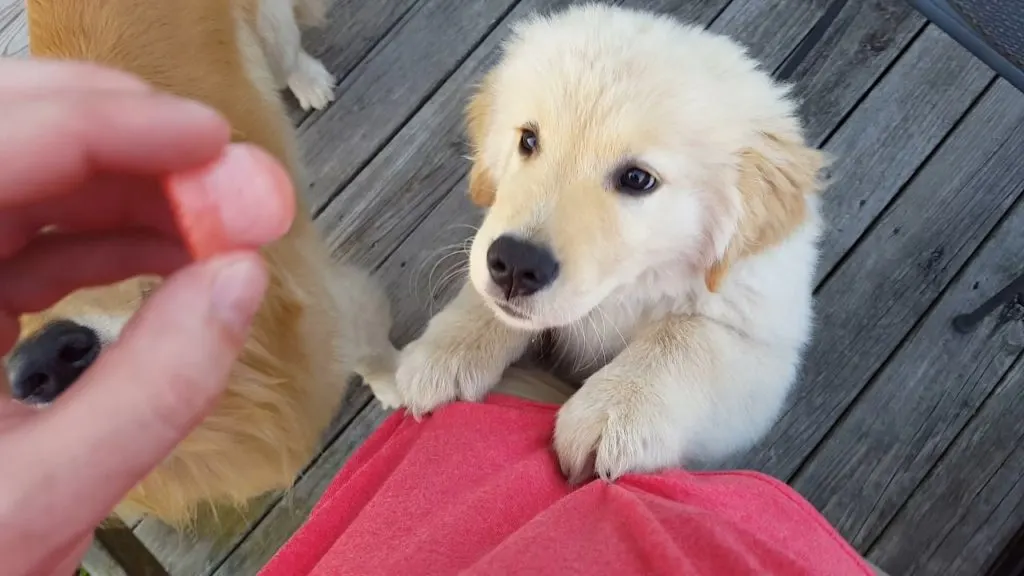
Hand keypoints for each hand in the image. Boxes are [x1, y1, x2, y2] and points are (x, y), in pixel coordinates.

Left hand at [0, 59, 293, 573]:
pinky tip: (180, 254)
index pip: (2, 149)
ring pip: (30, 180)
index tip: (215, 142)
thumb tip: (244, 279)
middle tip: (227, 177)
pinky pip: (34, 236)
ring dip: (136, 189)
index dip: (113, 128)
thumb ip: (152, 391)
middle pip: (12, 138)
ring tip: (223, 222)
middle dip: (131, 144)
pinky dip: (114, 237)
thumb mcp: (39, 502)